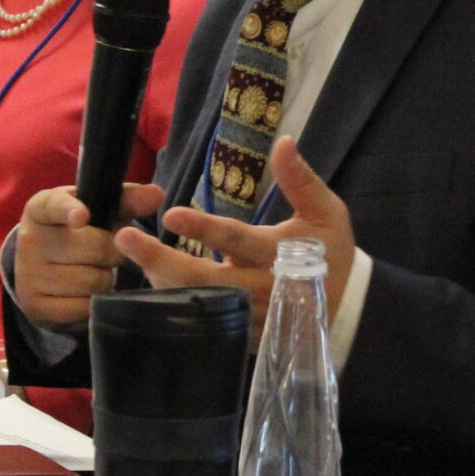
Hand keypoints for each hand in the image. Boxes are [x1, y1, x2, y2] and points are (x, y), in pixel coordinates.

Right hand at [11, 181, 167, 327]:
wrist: (44, 270)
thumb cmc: (80, 232)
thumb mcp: (99, 211)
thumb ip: (128, 200)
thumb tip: (158, 194)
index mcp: (40, 208)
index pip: (54, 206)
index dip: (70, 210)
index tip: (83, 217)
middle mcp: (28, 240)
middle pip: (94, 248)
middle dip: (112, 252)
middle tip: (106, 251)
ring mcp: (29, 276)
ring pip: (92, 281)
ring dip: (105, 278)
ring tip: (94, 270)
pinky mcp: (35, 306)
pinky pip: (83, 307)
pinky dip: (93, 301)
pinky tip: (85, 292)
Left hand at [116, 138, 355, 317]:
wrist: (349, 309)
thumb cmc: (333, 252)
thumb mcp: (326, 211)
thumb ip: (300, 179)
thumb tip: (283, 141)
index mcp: (281, 254)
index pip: (237, 240)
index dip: (204, 229)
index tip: (170, 215)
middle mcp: (261, 288)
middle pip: (205, 280)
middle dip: (162, 261)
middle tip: (125, 239)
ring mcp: (250, 316)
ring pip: (198, 304)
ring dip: (162, 281)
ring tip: (132, 254)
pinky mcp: (244, 334)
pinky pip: (205, 323)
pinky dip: (176, 306)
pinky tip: (152, 285)